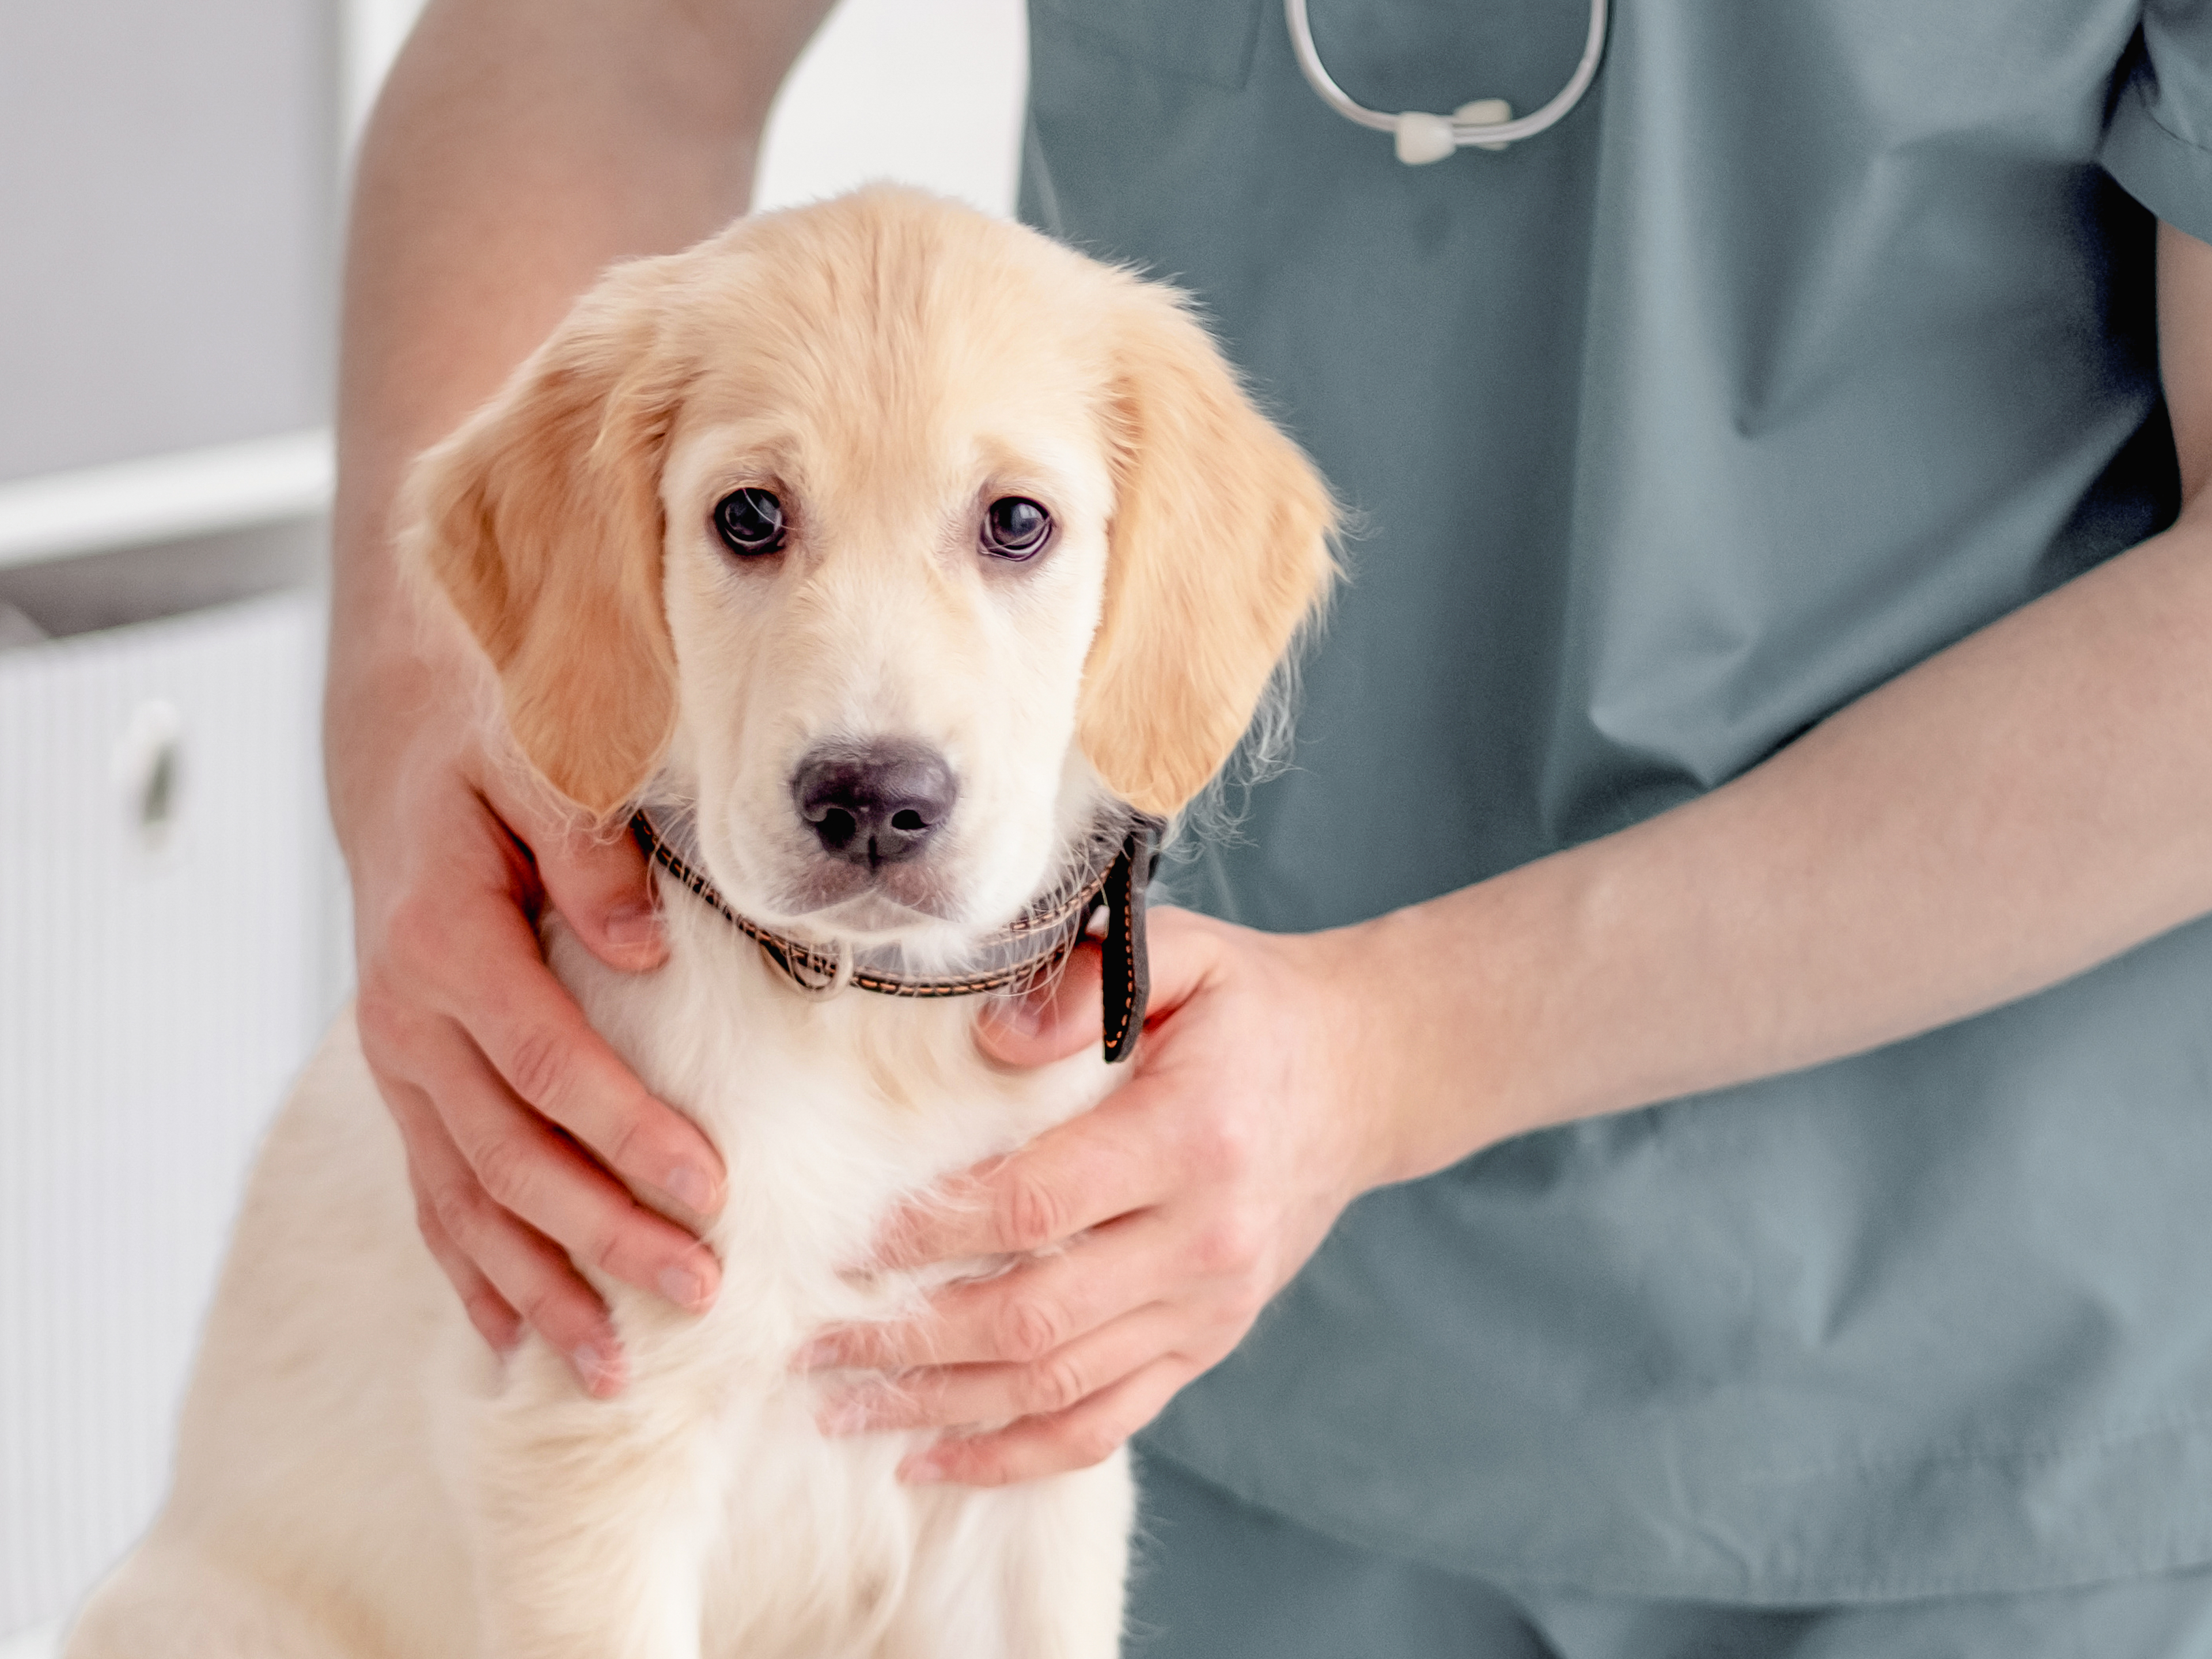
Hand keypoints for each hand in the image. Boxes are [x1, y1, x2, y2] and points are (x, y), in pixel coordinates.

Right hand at [336, 652, 726, 1396]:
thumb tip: (647, 949)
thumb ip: (589, 846)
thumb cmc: (487, 748)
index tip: (712, 1193)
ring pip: (467, 1199)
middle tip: (699, 1296)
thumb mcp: (538, 758)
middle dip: (605, 1237)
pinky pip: (434, 1193)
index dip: (630, 1134)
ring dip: (539, 1287)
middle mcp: (408, 1021)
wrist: (398, 753)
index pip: (551, 1063)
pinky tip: (516, 1337)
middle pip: (512, 1155)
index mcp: (446, 943)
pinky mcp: (407, 1086)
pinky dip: (474, 1270)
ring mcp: (398, 1065)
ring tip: (612, 1370)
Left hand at [805, 907, 1397, 1484]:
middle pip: (1032, 1318)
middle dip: (908, 1341)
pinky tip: (934, 1458)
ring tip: (840, 1410)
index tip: (848, 1243)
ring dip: (940, 1408)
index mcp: (1189, 1136)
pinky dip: (1016, 1454)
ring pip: (1057, 1387)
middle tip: (810, 1345)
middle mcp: (1204, 1237)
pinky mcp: (1208, 1341)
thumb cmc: (1250, 1008)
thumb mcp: (1186, 953)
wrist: (1367, 1074)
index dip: (932, 1234)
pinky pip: (1106, 1421)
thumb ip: (1086, 983)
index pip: (1035, 1204)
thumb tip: (989, 1042)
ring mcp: (1209, 1304)